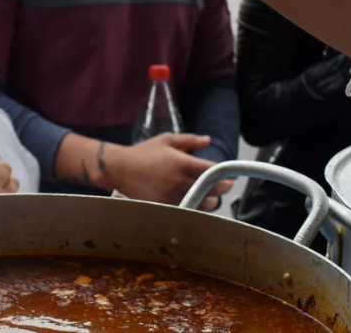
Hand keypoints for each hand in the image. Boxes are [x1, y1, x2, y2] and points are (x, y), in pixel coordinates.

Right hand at [110, 133, 232, 209]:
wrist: (119, 168)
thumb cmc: (143, 153)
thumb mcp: (166, 140)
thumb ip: (189, 140)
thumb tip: (209, 140)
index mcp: (181, 163)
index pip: (211, 171)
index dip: (225, 175)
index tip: (231, 176)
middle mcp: (179, 181)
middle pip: (210, 190)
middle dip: (221, 189)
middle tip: (225, 187)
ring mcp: (171, 196)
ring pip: (200, 203)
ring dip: (210, 201)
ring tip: (212, 197)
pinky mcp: (164, 206)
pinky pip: (186, 210)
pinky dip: (195, 208)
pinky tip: (197, 204)